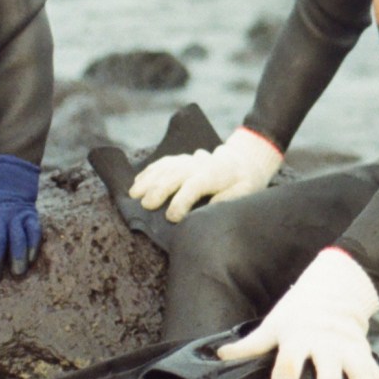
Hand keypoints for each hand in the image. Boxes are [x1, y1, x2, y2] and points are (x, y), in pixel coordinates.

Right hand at [127, 126, 282, 222]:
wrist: (244, 161)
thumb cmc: (244, 183)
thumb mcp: (245, 192)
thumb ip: (227, 199)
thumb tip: (209, 208)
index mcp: (216, 174)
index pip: (195, 185)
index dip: (182, 201)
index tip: (172, 218)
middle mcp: (199, 164)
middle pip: (175, 174)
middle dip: (159, 190)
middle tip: (146, 206)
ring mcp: (189, 160)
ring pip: (165, 167)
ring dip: (148, 180)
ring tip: (133, 195)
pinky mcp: (182, 159)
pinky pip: (163, 163)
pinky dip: (149, 171)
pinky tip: (137, 181)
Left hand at [216, 247, 378, 378]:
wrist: (332, 292)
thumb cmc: (296, 315)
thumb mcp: (273, 326)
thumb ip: (250, 346)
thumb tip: (221, 356)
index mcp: (298, 338)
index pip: (290, 359)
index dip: (285, 375)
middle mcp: (325, 344)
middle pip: (330, 369)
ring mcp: (348, 349)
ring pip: (360, 372)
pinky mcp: (364, 354)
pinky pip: (375, 374)